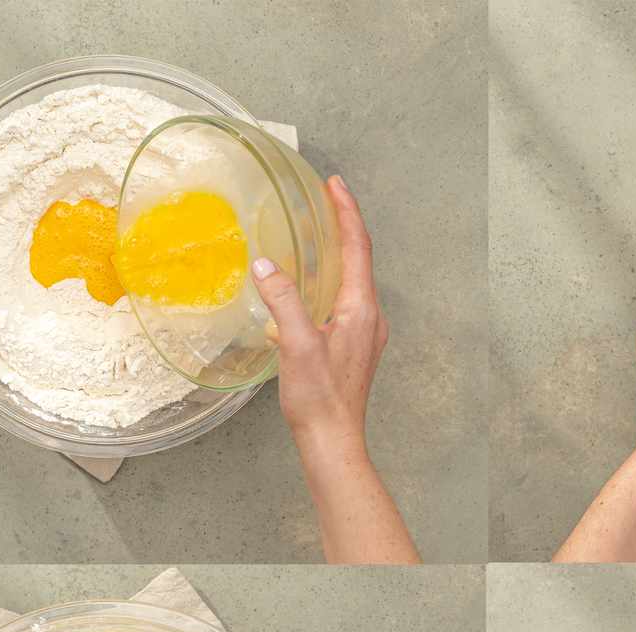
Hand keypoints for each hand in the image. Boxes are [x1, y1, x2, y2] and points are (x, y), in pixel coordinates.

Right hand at [252, 176, 387, 451]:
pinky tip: (312, 284)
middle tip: (326, 198)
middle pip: (360, 259)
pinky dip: (331, 279)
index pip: (358, 248)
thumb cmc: (320, 399)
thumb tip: (266, 264)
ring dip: (338, 252)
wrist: (333, 442)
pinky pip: (345, 300)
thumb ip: (283, 300)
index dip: (346, 213)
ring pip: (353, 280)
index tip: (334, 185)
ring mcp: (363, 333)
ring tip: (320, 231)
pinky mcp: (352, 347)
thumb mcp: (296, 344)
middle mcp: (369, 318)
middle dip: (343, 226)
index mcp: (361, 309)